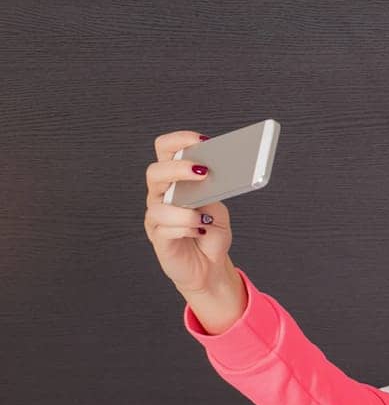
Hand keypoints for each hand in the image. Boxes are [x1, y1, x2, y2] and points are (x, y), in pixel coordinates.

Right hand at [143, 130, 238, 300]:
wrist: (210, 265)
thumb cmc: (211, 231)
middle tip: (203, 171)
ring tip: (205, 215)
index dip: (179, 140)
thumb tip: (216, 176)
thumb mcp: (218, 206)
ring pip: (158, 205)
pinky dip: (185, 227)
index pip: (165, 150)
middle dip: (178, 168)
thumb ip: (213, 190)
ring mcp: (157, 216)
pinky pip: (165, 228)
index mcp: (174, 180)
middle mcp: (160, 194)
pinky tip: (200, 229)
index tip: (202, 140)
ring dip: (184, 208)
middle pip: (155, 172)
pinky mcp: (159, 238)